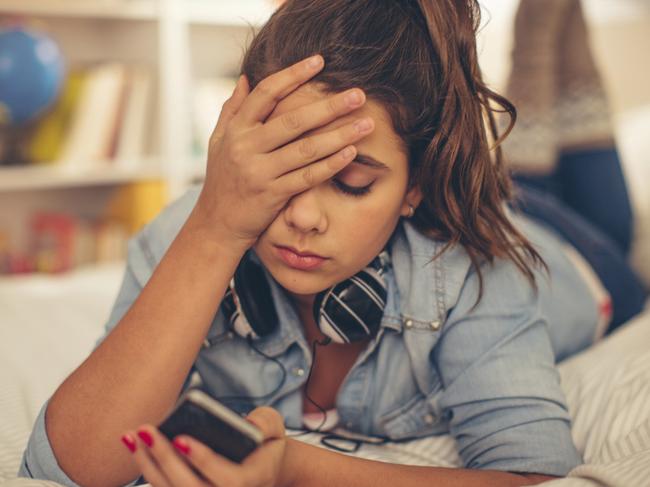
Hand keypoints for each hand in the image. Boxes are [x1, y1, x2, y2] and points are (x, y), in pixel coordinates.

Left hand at [121, 406, 292, 486]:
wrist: (262, 468)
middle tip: (147, 430)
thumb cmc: (265, 444)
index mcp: (252, 482)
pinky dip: (148, 469)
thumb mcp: (275, 429)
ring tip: (134, 435)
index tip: (181, 438)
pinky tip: (134, 445)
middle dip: (165, 459)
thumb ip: (266, 423)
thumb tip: (248, 424)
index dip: (203, 460)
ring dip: (149, 464)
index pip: (228, 479)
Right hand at [191, 54, 374, 250]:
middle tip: (359, 94)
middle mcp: (246, 147)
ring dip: (340, 135)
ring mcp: (260, 172)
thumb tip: (244, 78)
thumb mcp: (218, 141)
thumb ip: (231, 109)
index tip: (319, 61)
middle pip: (293, 120)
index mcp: (236, 129)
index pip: (266, 93)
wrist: (216, 224)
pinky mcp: (273, 195)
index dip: (293, 75)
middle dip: (329, 106)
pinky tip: (351, 153)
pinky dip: (331, 165)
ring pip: (306, 149)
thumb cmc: (222, 179)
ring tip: (366, 124)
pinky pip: (308, 177)